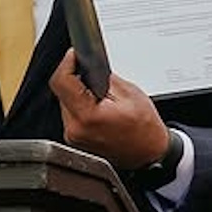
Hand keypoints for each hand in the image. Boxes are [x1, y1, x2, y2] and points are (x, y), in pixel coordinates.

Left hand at [49, 50, 172, 169]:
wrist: (150, 155)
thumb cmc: (146, 130)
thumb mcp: (130, 93)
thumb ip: (104, 77)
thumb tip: (87, 64)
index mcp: (88, 116)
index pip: (62, 82)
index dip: (67, 64)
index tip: (74, 56)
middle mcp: (75, 128)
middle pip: (62, 92)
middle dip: (75, 80)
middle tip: (92, 76)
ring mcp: (73, 135)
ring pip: (65, 103)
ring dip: (78, 94)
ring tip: (99, 96)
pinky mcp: (74, 138)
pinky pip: (71, 115)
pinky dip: (81, 107)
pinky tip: (97, 107)